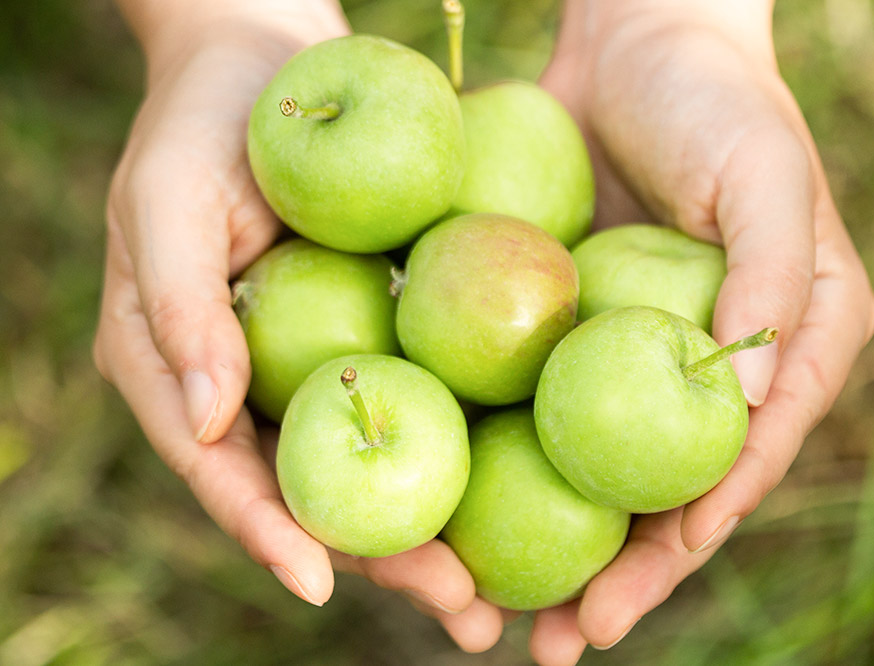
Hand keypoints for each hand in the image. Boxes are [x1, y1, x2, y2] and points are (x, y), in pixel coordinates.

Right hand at [93, 2, 485, 636]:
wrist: (269, 65)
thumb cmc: (204, 123)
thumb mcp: (168, 201)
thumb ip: (178, 309)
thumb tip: (208, 419)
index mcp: (183, 374)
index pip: (224, 471)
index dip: (269, 530)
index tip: (323, 583)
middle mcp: (256, 390)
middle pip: (320, 493)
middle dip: (388, 558)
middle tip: (463, 612)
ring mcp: (322, 369)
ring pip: (382, 467)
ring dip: (439, 531)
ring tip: (502, 594)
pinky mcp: (382, 339)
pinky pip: (425, 404)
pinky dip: (467, 452)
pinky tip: (523, 491)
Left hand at [503, 1, 873, 661]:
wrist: (636, 41)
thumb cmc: (719, 102)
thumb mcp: (769, 179)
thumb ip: (772, 286)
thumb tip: (747, 407)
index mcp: (784, 351)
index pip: (735, 469)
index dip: (681, 545)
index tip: (617, 605)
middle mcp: (710, 369)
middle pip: (662, 492)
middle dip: (613, 576)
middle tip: (551, 643)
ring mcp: (634, 355)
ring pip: (592, 467)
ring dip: (551, 543)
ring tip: (497, 615)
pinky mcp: (571, 330)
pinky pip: (537, 405)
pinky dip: (503, 458)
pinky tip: (456, 508)